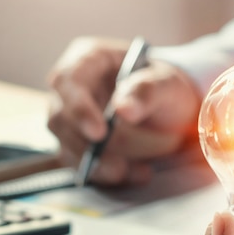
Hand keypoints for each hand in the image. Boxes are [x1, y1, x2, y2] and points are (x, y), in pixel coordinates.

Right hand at [47, 36, 200, 184]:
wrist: (173, 110)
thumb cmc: (166, 87)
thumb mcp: (167, 84)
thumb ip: (147, 91)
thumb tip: (123, 109)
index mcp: (88, 59)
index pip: (68, 81)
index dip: (78, 108)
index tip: (99, 133)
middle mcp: (72, 89)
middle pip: (60, 118)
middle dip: (87, 145)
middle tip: (118, 165)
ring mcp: (72, 120)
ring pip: (68, 146)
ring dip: (100, 165)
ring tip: (138, 171)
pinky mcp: (79, 146)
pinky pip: (83, 166)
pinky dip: (109, 175)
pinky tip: (139, 174)